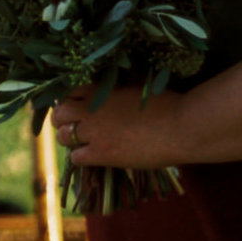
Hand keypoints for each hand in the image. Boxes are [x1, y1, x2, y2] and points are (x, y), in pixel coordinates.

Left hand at [53, 90, 185, 170]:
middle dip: (62, 120)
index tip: (75, 106)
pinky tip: (91, 156)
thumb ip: (118, 86)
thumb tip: (113, 83)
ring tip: (80, 141)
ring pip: (62, 136)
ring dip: (68, 139)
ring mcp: (94, 132)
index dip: (68, 100)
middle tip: (73, 125)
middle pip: (59, 114)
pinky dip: (80, 157)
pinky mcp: (102, 154)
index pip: (67, 91)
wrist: (182, 126)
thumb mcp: (137, 86)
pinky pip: (75, 157)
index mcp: (99, 89)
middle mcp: (90, 109)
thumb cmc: (168, 103)